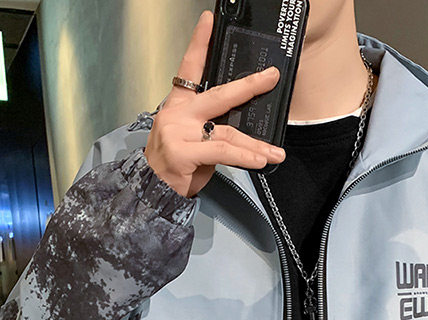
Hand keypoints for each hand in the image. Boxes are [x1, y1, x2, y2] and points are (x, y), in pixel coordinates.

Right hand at [144, 9, 285, 198]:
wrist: (152, 190)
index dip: (199, 43)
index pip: (190, 68)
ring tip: (275, 152)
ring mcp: (179, 132)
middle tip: (270, 77)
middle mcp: (178, 114)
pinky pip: (222, 151)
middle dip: (248, 86)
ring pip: (227, 131)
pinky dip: (244, 157)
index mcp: (179, 105)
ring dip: (255, 144)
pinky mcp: (183, 152)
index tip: (208, 21)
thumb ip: (213, 128)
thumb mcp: (192, 139)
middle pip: (219, 95)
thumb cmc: (175, 165)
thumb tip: (247, 129)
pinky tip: (260, 160)